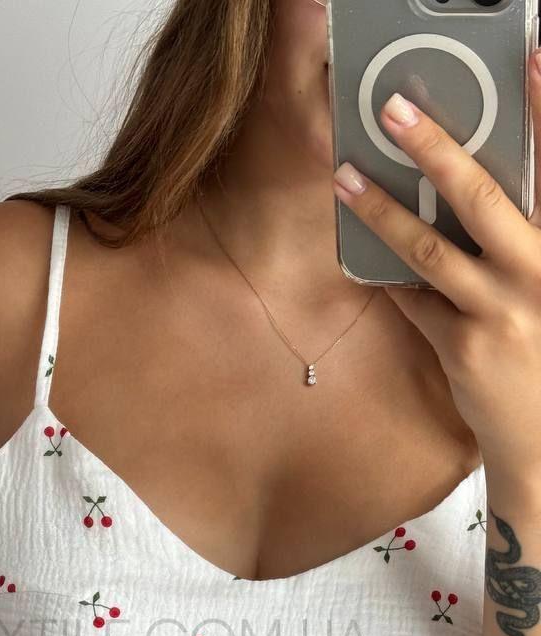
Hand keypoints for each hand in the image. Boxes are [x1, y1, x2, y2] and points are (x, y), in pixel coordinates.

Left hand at [331, 52, 540, 483]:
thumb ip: (520, 242)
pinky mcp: (462, 347)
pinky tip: (365, 258)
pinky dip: (391, 278)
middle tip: (395, 110)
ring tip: (345, 178)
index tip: (529, 56)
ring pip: (428, 249)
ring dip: (381, 210)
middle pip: (480, 196)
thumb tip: (467, 195)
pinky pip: (415, 301)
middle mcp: (537, 270)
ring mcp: (499, 310)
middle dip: (434, 148)